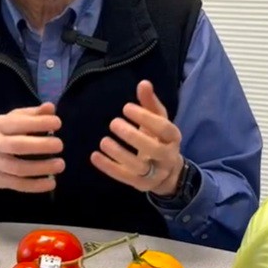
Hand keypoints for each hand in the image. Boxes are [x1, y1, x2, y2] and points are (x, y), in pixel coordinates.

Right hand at [0, 102, 63, 194]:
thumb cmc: (0, 135)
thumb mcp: (12, 120)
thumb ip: (32, 114)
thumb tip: (50, 107)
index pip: (19, 123)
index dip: (39, 123)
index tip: (58, 123)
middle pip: (18, 146)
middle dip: (41, 146)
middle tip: (60, 145)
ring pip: (19, 168)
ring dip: (41, 168)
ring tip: (60, 164)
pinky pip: (18, 185)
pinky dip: (36, 186)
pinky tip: (51, 183)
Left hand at [90, 80, 183, 196]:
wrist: (168, 173)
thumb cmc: (159, 139)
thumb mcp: (158, 120)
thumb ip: (150, 103)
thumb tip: (143, 83)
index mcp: (173, 138)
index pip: (163, 128)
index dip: (145, 117)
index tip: (125, 107)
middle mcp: (167, 156)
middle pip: (153, 149)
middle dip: (132, 136)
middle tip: (113, 123)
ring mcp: (155, 173)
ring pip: (138, 166)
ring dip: (119, 154)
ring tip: (103, 141)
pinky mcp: (140, 184)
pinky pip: (124, 177)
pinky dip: (109, 167)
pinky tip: (94, 156)